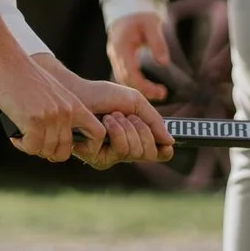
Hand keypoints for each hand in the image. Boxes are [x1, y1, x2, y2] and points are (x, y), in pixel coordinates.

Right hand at [0, 6, 105, 161]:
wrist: (4, 61)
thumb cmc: (22, 78)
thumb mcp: (51, 94)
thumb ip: (60, 114)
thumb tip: (57, 140)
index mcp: (75, 105)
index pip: (98, 134)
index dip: (86, 146)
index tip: (65, 146)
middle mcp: (67, 112)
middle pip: (64, 151)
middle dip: (47, 152)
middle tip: (34, 142)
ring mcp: (52, 116)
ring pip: (46, 151)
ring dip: (32, 147)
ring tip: (22, 135)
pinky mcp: (35, 120)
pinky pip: (31, 147)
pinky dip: (21, 145)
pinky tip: (15, 135)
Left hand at [43, 61, 175, 166]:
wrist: (79, 93)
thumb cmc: (103, 96)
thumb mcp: (135, 102)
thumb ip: (154, 120)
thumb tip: (170, 140)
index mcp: (135, 138)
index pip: (156, 154)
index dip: (164, 151)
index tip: (167, 144)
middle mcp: (123, 151)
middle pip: (148, 154)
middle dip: (141, 130)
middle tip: (127, 116)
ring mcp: (109, 156)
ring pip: (133, 152)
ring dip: (126, 128)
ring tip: (112, 116)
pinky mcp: (95, 158)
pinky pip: (118, 150)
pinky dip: (114, 131)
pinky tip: (102, 122)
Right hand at [106, 10, 172, 100]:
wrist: (128, 11)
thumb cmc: (140, 16)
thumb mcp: (152, 24)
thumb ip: (158, 43)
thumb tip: (164, 63)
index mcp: (121, 46)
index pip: (130, 73)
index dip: (144, 85)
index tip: (160, 91)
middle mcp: (115, 54)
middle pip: (126, 80)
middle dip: (143, 90)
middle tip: (163, 94)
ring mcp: (115, 58)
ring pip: (124, 80)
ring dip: (140, 88)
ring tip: (159, 93)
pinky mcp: (118, 60)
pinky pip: (125, 76)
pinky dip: (136, 83)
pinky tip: (149, 87)